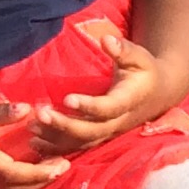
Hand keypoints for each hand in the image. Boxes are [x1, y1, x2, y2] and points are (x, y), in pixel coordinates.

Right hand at [0, 93, 66, 188]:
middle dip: (39, 180)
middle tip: (63, 168)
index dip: (38, 173)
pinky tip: (28, 172)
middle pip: (11, 187)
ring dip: (29, 184)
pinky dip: (15, 183)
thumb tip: (28, 110)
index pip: (11, 172)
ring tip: (50, 172)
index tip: (61, 164)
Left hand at [32, 37, 169, 154]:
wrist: (156, 95)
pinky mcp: (99, 138)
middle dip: (65, 125)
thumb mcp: (139, 58)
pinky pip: (77, 148)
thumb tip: (105, 39)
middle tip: (41, 114)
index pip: (108, 108)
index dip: (88, 106)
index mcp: (129, 101)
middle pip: (91, 131)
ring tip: (31, 128)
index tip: (66, 99)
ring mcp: (108, 133)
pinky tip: (34, 144)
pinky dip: (56, 148)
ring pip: (82, 143)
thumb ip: (123, 50)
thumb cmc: (144, 72)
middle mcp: (118, 122)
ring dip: (55, 138)